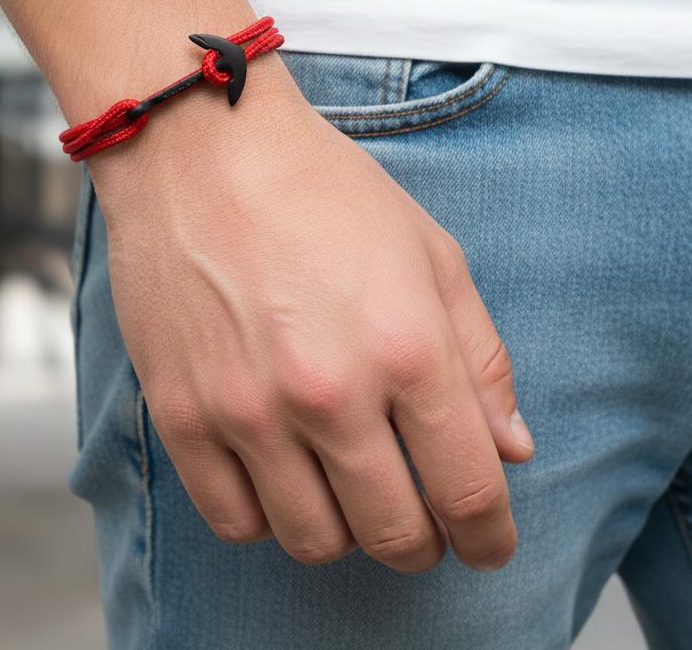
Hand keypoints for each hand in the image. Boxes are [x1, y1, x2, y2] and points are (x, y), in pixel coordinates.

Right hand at [88, 73, 533, 572]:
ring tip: (344, 487)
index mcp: (406, 347)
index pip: (470, 490)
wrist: (200, 150)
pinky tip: (279, 476)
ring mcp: (246, 408)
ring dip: (346, 531)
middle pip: (395, 535)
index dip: (489, 536)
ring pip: (314, 542)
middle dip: (423, 541)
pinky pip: (232, 519)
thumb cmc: (318, 188)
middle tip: (418, 516)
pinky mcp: (180, 412)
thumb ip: (479, 357)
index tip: (486, 542)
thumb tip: (510, 450)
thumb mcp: (427, 250)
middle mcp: (329, 392)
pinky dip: (267, 516)